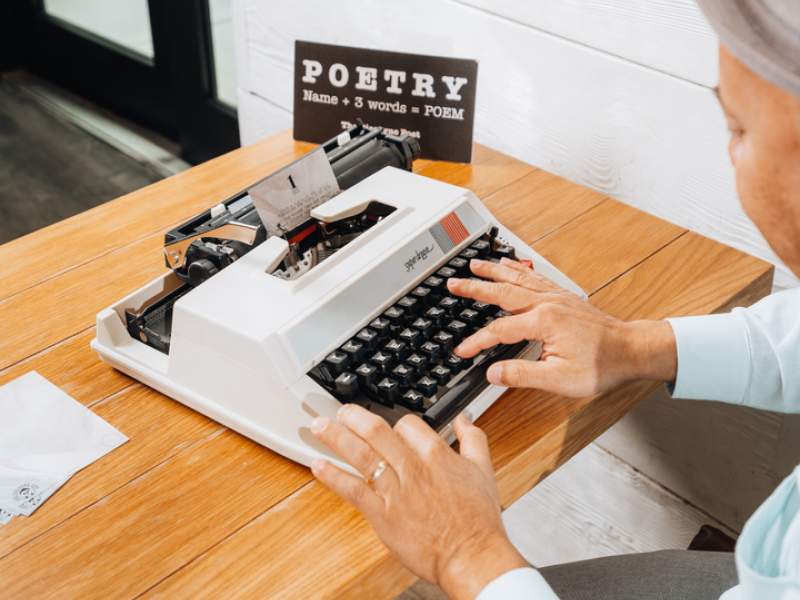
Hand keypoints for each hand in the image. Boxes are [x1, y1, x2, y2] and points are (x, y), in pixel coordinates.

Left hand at [310, 407, 527, 599]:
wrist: (471, 556)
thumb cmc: (478, 520)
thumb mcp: (483, 470)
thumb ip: (473, 439)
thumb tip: (464, 420)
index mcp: (436, 454)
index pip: (408, 424)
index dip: (396, 423)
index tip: (387, 427)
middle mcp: (412, 467)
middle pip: (376, 431)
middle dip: (354, 417)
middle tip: (341, 411)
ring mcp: (395, 490)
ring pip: (361, 455)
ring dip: (337, 437)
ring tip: (320, 426)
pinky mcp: (383, 514)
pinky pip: (353, 489)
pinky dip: (333, 476)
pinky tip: (318, 465)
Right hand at [448, 258, 676, 396]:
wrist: (631, 350)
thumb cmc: (601, 365)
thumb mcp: (559, 379)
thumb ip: (521, 375)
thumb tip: (493, 373)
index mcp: (543, 322)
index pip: (498, 330)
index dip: (476, 342)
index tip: (461, 351)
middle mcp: (547, 303)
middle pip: (502, 291)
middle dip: (475, 287)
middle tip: (453, 282)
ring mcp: (556, 297)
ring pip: (518, 278)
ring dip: (494, 270)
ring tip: (475, 263)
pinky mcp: (564, 297)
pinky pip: (534, 276)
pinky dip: (518, 268)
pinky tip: (511, 265)